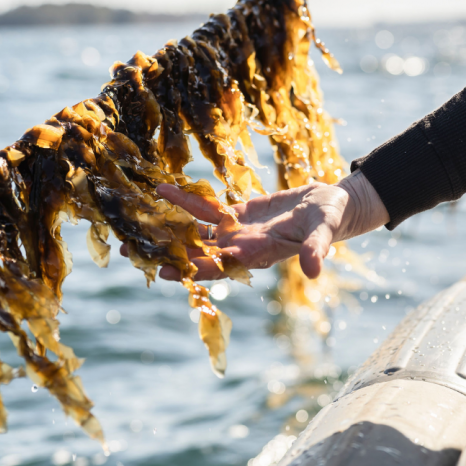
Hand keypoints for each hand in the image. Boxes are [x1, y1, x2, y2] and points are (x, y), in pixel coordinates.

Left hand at [155, 171, 388, 280]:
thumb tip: (315, 271)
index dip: (194, 270)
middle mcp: (242, 245)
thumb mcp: (324, 231)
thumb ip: (316, 250)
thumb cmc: (330, 218)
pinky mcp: (239, 212)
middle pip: (199, 252)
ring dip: (170, 227)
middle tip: (132, 249)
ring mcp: (238, 229)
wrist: (332, 204)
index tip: (166, 272)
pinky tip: (163, 192)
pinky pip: (207, 209)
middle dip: (168, 251)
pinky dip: (186, 202)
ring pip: (197, 231)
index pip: (220, 266)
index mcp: (258, 253)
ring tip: (137, 221)